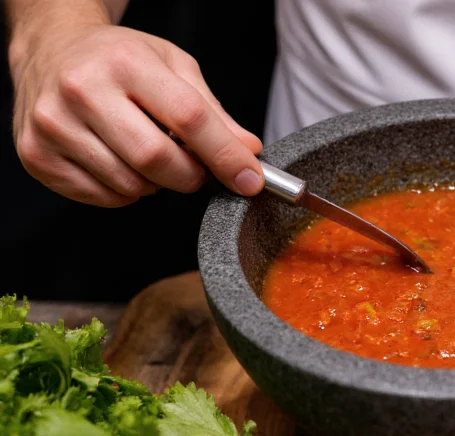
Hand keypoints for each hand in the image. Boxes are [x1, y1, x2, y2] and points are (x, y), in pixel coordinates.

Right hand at [10, 22, 263, 206]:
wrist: (50, 51)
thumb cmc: (119, 60)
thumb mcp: (174, 68)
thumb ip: (214, 114)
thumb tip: (249, 153)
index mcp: (125, 62)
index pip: (189, 118)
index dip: (226, 155)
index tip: (250, 180)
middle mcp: (81, 89)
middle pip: (156, 160)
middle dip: (189, 176)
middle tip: (193, 168)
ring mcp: (52, 125)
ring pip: (130, 185)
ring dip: (155, 184)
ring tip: (147, 154)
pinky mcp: (36, 155)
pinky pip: (103, 197)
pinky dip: (124, 192)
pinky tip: (119, 162)